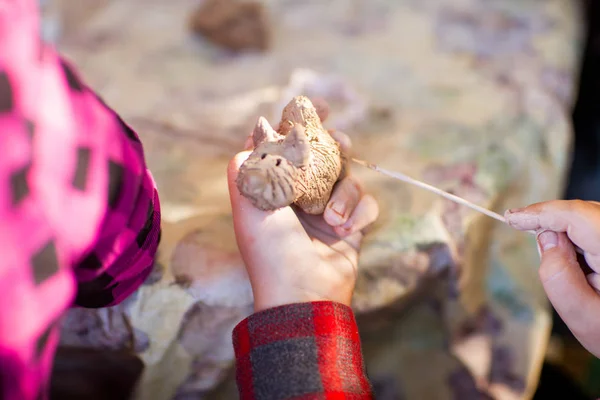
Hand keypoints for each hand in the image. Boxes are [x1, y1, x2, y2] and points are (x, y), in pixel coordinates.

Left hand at [227, 99, 378, 311]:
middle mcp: (301, 196)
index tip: (318, 105)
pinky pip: (367, 204)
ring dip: (343, 194)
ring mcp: (328, 211)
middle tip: (338, 144)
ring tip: (330, 219)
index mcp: (274, 187)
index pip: (289, 145)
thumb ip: (247, 163)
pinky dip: (359, 214)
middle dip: (334, 146)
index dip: (301, 122)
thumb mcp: (248, 202)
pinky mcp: (352, 226)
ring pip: (349, 177)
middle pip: (326, 154)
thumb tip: (255, 132)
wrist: (303, 293)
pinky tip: (344, 232)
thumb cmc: (271, 248)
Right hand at [505, 200, 599, 356]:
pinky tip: (577, 260)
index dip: (541, 212)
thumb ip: (558, 276)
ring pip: (591, 218)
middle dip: (553, 221)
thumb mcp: (583, 317)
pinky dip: (581, 238)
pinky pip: (597, 229)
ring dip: (569, 233)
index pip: (577, 216)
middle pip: (584, 212)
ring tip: (564, 265)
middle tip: (524, 234)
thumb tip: (545, 238)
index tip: (513, 218)